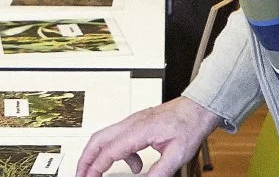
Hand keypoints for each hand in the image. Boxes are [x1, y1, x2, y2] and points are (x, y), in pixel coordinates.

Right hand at [76, 97, 219, 176]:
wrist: (197, 108)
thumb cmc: (189, 124)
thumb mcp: (177, 154)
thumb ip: (159, 171)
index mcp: (139, 130)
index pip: (110, 151)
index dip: (97, 167)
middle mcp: (131, 123)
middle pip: (97, 140)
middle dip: (85, 159)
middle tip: (80, 175)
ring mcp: (132, 122)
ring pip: (104, 137)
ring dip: (97, 155)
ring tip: (96, 173)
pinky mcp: (136, 124)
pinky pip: (118, 138)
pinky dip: (118, 153)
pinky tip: (134, 165)